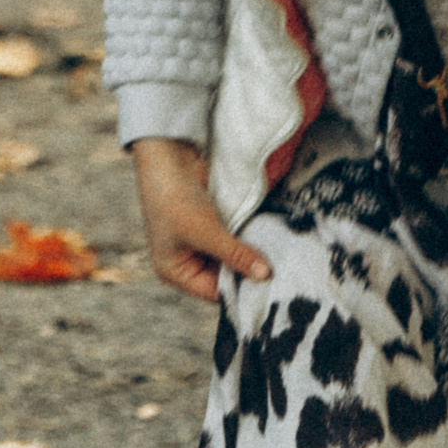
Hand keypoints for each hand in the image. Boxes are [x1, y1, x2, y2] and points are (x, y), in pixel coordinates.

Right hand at [131, 137, 270, 302]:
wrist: (168, 155)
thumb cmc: (174, 198)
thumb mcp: (205, 231)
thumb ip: (235, 255)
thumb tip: (266, 275)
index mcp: (175, 271)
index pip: (214, 292)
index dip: (240, 289)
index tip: (270, 286)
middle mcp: (187, 260)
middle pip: (225, 275)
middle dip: (247, 270)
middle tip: (279, 271)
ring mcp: (200, 241)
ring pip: (232, 257)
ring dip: (249, 253)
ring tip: (277, 255)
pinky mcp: (212, 223)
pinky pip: (233, 238)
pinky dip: (247, 238)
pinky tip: (267, 238)